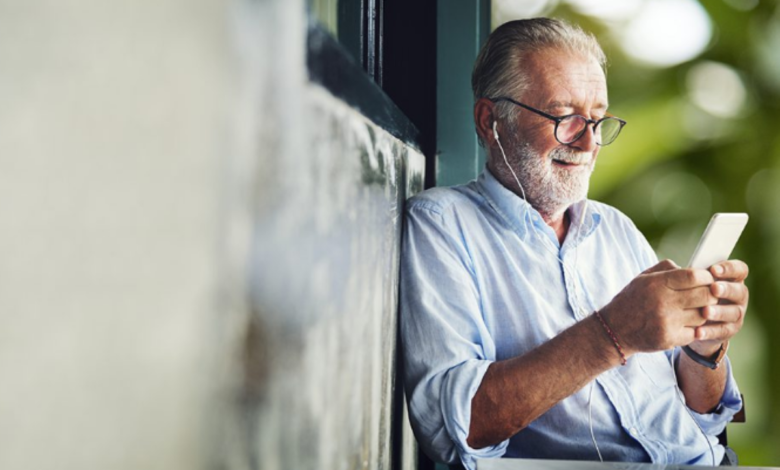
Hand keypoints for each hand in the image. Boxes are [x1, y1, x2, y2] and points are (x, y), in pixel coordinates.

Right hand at [601, 259, 717, 354]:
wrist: (614, 330)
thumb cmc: (631, 300)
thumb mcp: (642, 278)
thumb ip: (667, 269)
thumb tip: (693, 268)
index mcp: (656, 284)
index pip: (694, 276)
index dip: (706, 277)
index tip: (707, 279)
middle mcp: (662, 302)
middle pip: (705, 295)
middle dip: (710, 294)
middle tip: (707, 295)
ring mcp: (667, 322)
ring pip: (703, 315)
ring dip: (703, 312)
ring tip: (694, 310)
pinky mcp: (669, 339)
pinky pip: (695, 332)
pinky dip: (694, 328)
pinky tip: (685, 324)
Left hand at [688, 260, 748, 355]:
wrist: (690, 320)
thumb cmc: (690, 292)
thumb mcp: (688, 281)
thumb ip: (686, 273)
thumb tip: (674, 267)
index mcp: (731, 278)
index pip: (739, 269)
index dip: (729, 268)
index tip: (713, 269)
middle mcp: (738, 295)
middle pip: (740, 291)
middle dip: (727, 289)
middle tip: (713, 288)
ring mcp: (736, 313)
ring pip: (733, 312)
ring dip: (719, 312)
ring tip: (705, 311)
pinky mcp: (729, 330)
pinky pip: (722, 331)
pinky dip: (710, 331)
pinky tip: (698, 331)